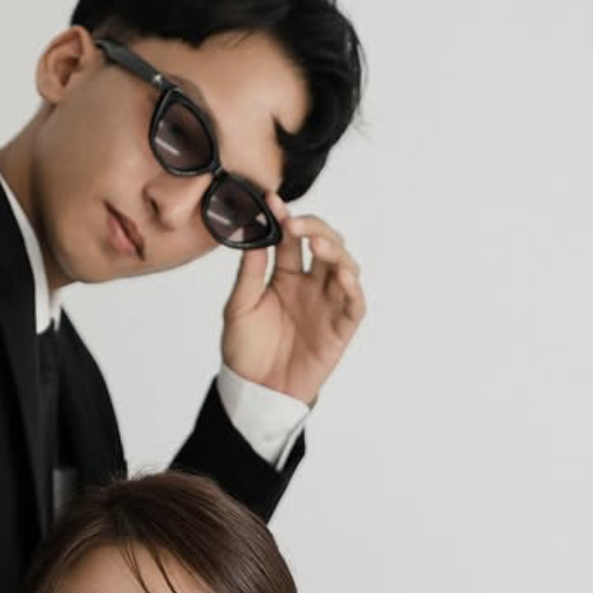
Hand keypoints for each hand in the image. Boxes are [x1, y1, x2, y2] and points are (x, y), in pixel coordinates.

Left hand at [219, 204, 365, 405]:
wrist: (255, 391)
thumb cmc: (245, 351)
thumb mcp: (238, 307)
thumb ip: (249, 273)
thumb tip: (251, 234)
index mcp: (286, 275)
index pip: (293, 239)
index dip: (286, 218)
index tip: (272, 201)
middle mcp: (311, 284)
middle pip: (325, 244)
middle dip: (314, 228)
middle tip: (295, 223)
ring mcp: (327, 303)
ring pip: (344, 265)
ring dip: (335, 251)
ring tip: (317, 244)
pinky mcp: (341, 327)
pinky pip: (354, 302)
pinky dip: (351, 286)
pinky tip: (340, 274)